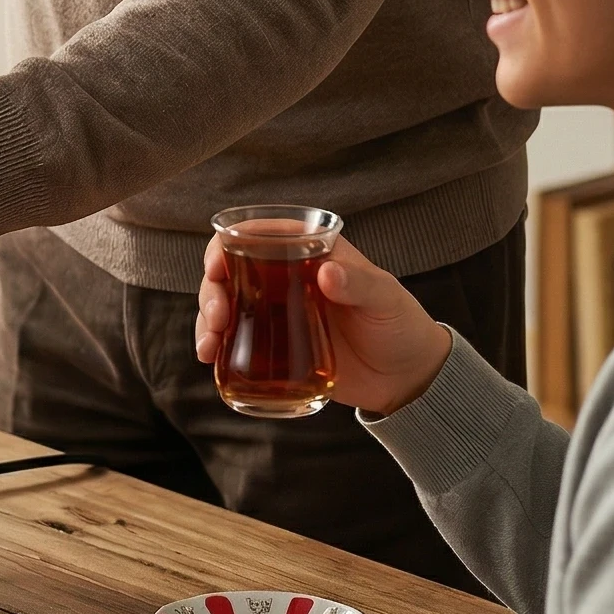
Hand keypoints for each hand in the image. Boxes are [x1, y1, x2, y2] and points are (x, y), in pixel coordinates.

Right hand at [196, 233, 450, 414]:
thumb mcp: (385, 298)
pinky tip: (210, 358)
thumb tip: (326, 272)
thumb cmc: (401, 325)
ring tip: (209, 345)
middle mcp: (284, 278)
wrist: (407, 378)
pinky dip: (214, 344)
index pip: (256, 235)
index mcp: (308, 253)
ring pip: (224, 303)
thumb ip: (359, 283)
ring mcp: (275, 312)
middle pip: (229, 270)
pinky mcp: (273, 345)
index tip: (216, 268)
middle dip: (211, 290)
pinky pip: (233, 339)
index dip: (226, 245)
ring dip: (206, 319)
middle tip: (217, 316)